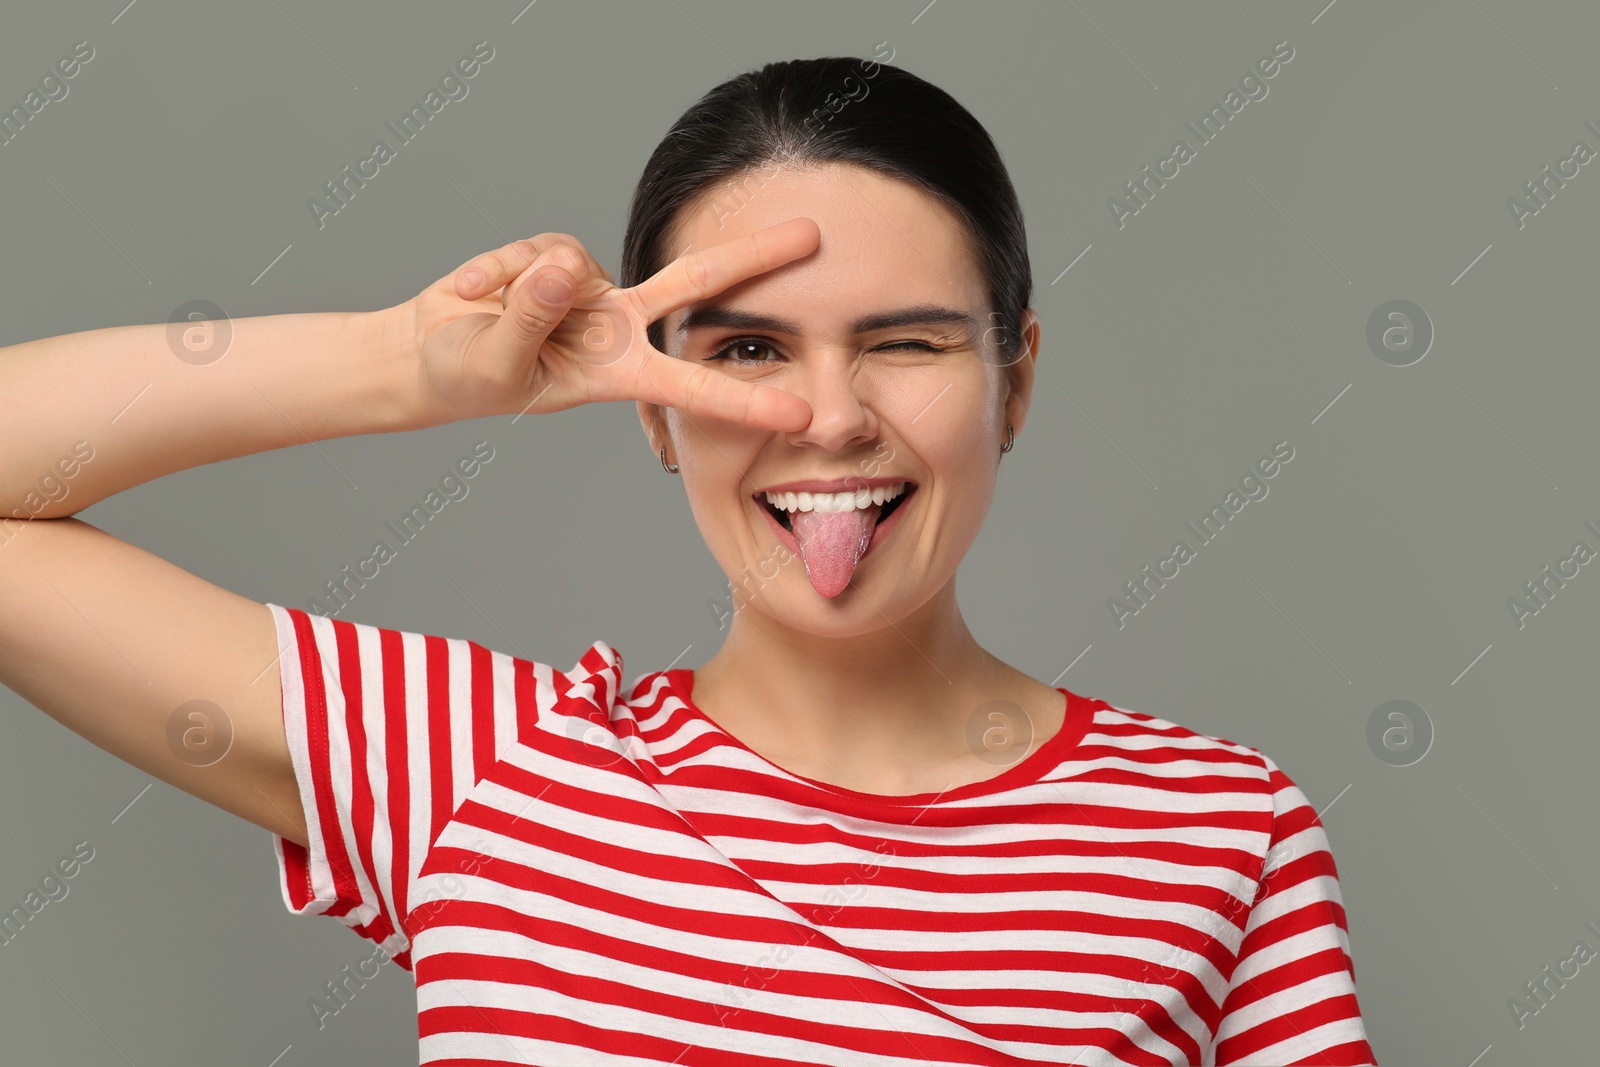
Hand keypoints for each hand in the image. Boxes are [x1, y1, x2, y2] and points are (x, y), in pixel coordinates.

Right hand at [394, 219, 819, 429]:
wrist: (426, 354)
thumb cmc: (466, 376)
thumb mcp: (495, 361)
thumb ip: (530, 316)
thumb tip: (566, 270)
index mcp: (617, 373)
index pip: (691, 384)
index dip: (744, 399)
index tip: (799, 413)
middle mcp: (618, 328)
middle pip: (697, 283)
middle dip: (754, 258)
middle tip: (815, 236)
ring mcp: (592, 292)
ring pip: (583, 261)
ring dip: (525, 286)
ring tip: (485, 314)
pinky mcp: (560, 260)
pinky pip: (542, 247)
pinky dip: (501, 270)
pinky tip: (477, 292)